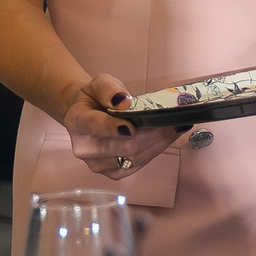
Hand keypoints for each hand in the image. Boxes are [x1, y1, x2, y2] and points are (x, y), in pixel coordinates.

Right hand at [61, 73, 179, 178]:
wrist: (89, 114)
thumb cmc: (95, 98)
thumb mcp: (100, 83)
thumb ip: (109, 89)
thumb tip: (125, 103)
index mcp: (77, 121)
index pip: (94, 126)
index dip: (113, 129)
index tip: (131, 127)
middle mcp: (85, 148)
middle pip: (124, 146)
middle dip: (153, 133)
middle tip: (174, 120)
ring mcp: (99, 164)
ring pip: (136, 157)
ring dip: (160, 141)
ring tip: (178, 126)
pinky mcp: (114, 172)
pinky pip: (139, 164)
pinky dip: (157, 149)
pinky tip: (170, 136)